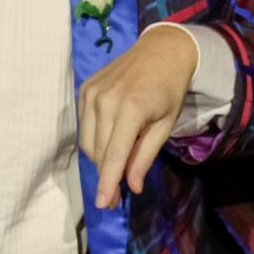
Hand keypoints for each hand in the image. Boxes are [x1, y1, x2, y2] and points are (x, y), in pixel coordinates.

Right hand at [79, 28, 201, 208]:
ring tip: (117, 165)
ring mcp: (91, 94)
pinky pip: (84, 126)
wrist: (161, 50)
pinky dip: (95, 139)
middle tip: (116, 193)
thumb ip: (145, 156)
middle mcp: (105, 101)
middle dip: (106, 175)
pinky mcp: (84, 89)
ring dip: (101, 159)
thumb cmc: (170, 89)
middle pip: (99, 152)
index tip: (103, 204)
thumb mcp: (165, 125)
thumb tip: (132, 186)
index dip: (107, 182)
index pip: (114, 155)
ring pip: (88, 142)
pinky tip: (110, 140)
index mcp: (130, 109)